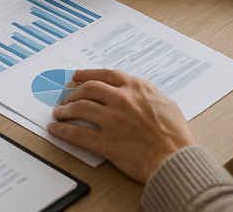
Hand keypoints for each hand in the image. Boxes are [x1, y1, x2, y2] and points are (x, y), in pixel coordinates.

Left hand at [47, 69, 196, 182]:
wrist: (176, 159)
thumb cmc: (176, 136)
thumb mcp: (165, 104)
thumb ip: (147, 96)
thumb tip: (139, 96)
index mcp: (137, 88)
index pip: (105, 75)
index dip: (88, 74)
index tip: (78, 76)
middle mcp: (122, 99)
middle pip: (88, 89)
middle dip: (73, 93)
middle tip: (66, 97)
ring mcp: (112, 120)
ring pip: (79, 107)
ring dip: (65, 109)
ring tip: (59, 112)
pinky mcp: (105, 141)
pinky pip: (77, 133)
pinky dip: (63, 130)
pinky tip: (56, 129)